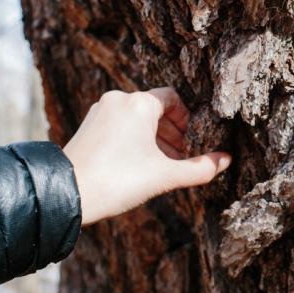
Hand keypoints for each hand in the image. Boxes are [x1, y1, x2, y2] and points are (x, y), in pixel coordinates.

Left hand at [63, 87, 230, 224]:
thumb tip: (227, 160)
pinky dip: (132, 137)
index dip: (186, 120)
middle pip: (155, 108)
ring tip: (159, 163)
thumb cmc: (118, 181)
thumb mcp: (166, 176)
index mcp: (139, 103)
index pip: (173, 98)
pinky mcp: (88, 124)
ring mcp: (100, 110)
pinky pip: (118, 122)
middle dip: (171, 132)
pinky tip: (135, 162)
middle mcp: (119, 99)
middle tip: (179, 156)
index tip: (190, 142)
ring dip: (152, 136)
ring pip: (136, 116)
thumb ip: (201, 168)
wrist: (67, 193)